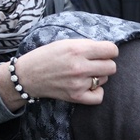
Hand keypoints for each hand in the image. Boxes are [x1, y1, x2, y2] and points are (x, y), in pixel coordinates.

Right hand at [0, 39, 117, 110]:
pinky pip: (99, 96)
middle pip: (112, 66)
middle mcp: (80, 67)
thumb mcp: (66, 42)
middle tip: (95, 63)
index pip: (111, 50)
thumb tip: (108, 50)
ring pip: (105, 79)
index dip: (110, 51)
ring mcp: (78, 83)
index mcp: (78, 49)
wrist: (28, 75)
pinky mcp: (76, 97)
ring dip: (98, 76)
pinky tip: (88, 86)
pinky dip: (96, 92)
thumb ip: (87, 45)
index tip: (104, 52)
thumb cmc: (47, 56)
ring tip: (84, 73)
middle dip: (105, 63)